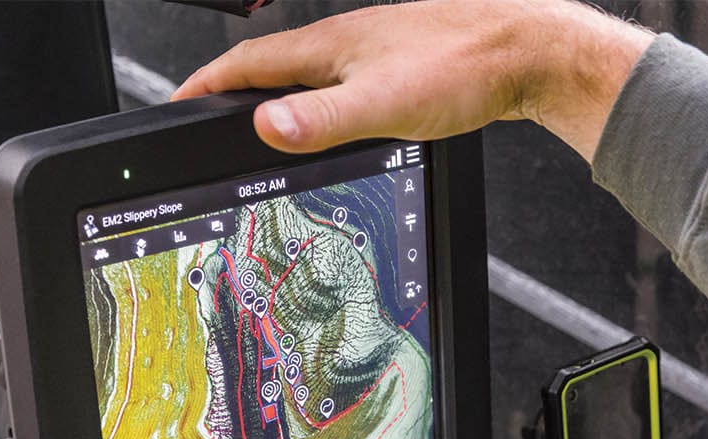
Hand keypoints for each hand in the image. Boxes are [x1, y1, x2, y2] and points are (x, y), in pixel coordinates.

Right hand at [171, 0, 653, 160]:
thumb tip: (265, 127)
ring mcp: (374, 52)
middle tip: (210, 119)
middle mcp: (348, 42)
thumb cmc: (468, 67)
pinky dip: (323, 105)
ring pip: (310, 75)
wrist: (529, 52)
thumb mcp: (386, 104)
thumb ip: (323, 119)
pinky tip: (339, 122)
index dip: (207, 85)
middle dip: (235, 92)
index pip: (248, 63)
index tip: (178, 103)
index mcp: (331, 45)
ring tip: (263, 125)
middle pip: (274, 66)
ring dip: (279, 97)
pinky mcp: (402, 66)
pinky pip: (345, 85)